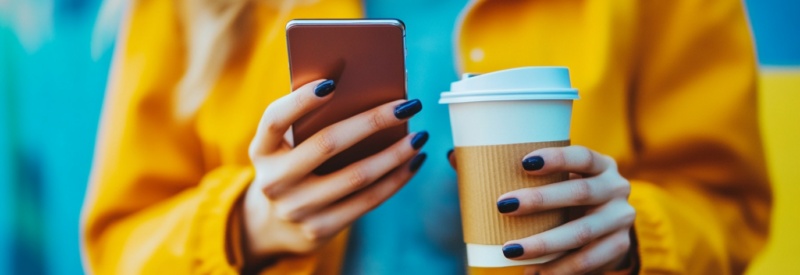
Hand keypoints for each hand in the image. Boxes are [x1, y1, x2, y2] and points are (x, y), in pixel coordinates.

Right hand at [242, 79, 427, 264]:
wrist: (273, 226)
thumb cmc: (292, 166)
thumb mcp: (286, 147)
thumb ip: (310, 122)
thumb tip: (369, 90)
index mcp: (261, 150)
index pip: (275, 120)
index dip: (300, 101)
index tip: (332, 83)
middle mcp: (274, 181)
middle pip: (327, 144)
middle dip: (372, 121)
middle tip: (408, 105)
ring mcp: (296, 208)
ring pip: (355, 176)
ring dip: (394, 154)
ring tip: (419, 136)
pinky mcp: (319, 229)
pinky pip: (366, 201)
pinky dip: (395, 180)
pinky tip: (413, 162)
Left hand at [449, 146, 634, 274]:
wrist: (606, 226)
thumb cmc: (564, 194)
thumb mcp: (551, 180)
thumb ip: (509, 168)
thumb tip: (454, 157)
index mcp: (599, 164)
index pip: (581, 155)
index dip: (556, 158)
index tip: (523, 163)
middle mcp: (616, 187)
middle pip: (580, 193)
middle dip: (540, 200)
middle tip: (502, 206)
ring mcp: (620, 219)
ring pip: (581, 232)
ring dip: (544, 244)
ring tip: (509, 251)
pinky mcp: (618, 246)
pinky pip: (589, 260)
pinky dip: (560, 268)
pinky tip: (534, 273)